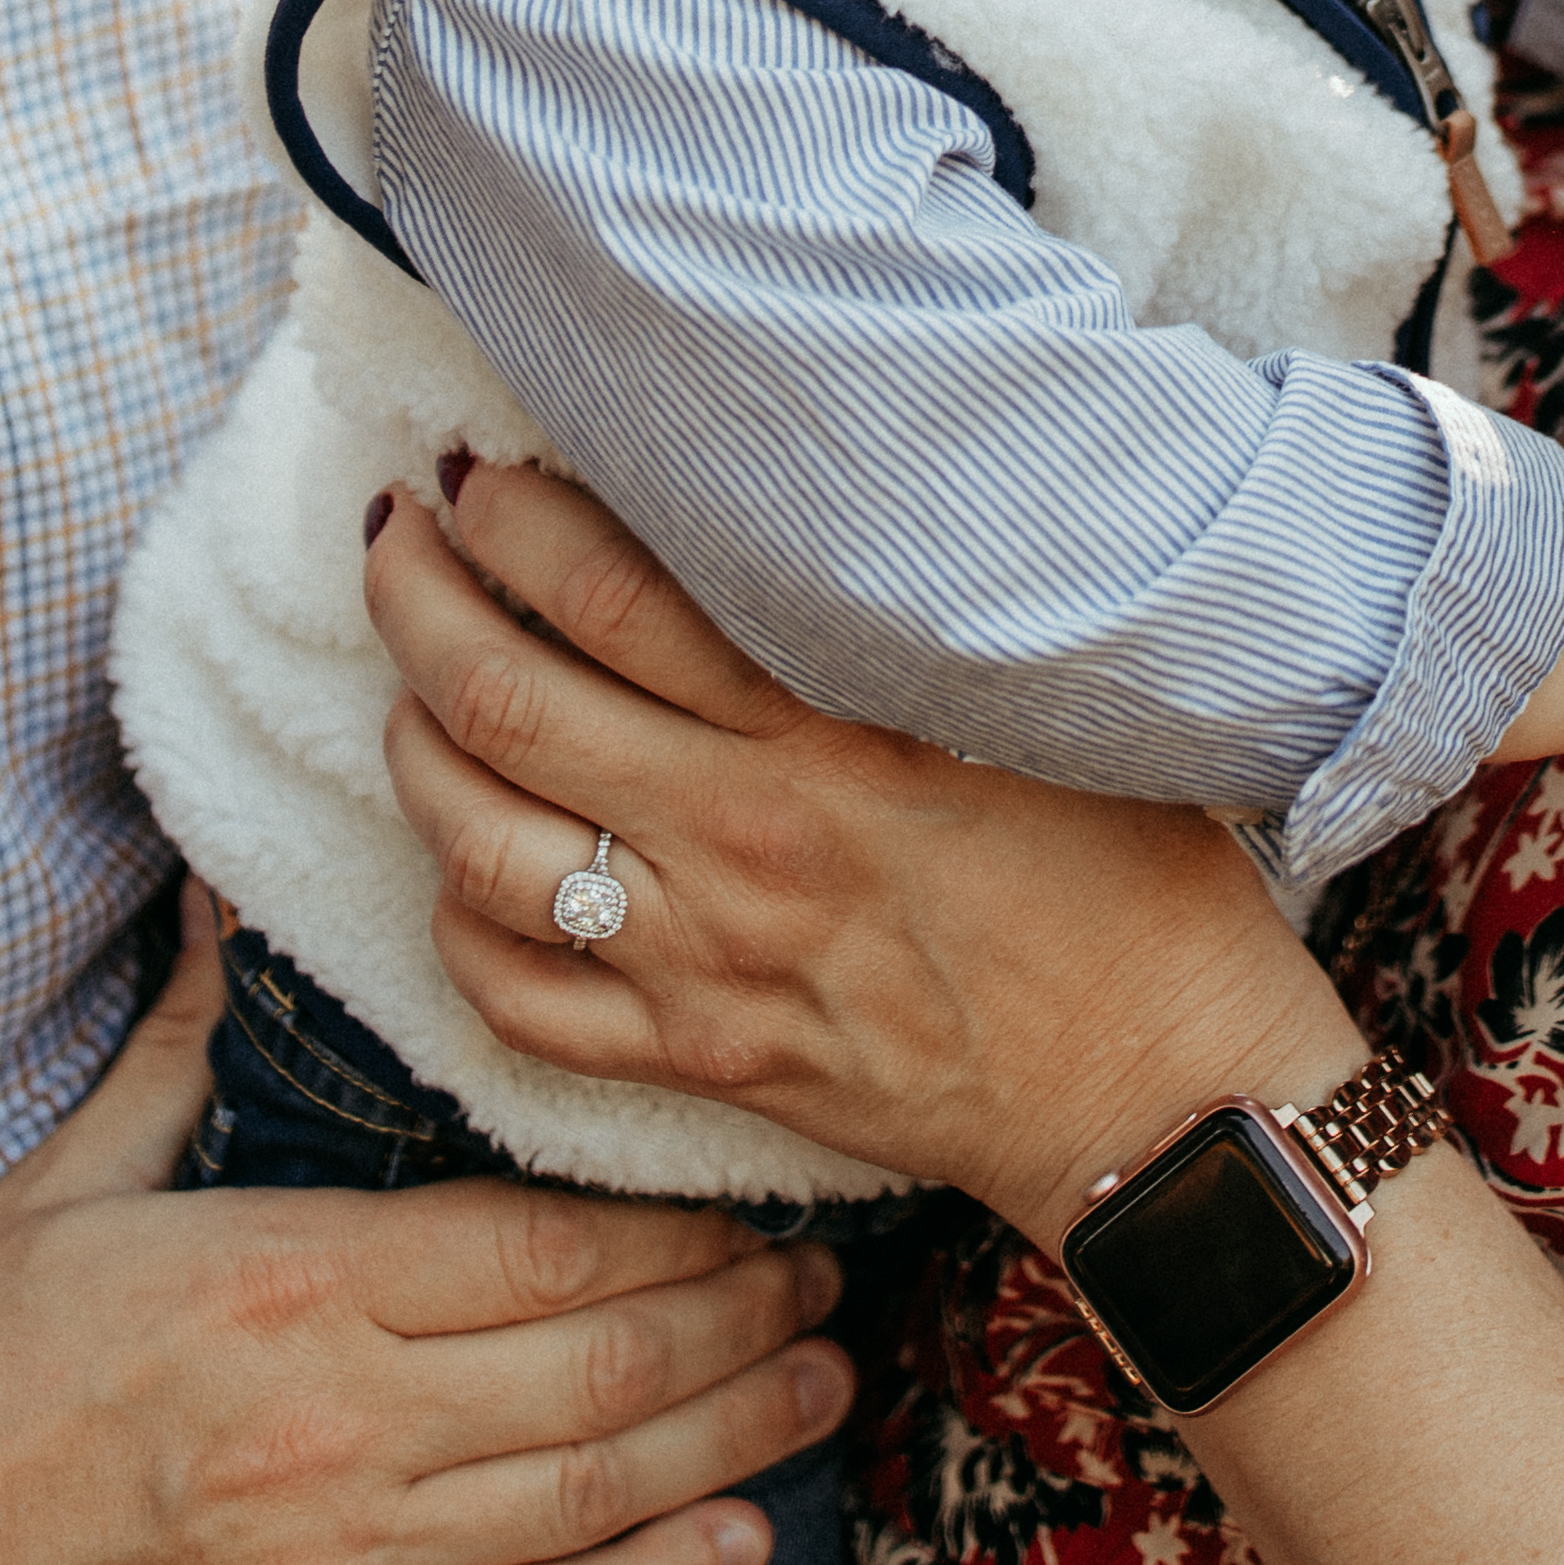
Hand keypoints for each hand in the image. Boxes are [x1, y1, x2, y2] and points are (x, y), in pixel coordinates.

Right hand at [0, 895, 855, 1564]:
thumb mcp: (64, 1182)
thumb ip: (183, 1043)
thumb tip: (227, 895)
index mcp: (284, 1279)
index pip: (540, 1238)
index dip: (672, 1221)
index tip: (748, 1193)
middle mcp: (338, 1424)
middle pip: (603, 1363)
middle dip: (737, 1316)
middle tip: (827, 1277)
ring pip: (594, 1497)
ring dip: (732, 1440)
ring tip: (821, 1386)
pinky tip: (736, 1547)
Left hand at [363, 461, 1358, 1239]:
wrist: (1166, 1097)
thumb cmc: (1141, 880)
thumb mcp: (1049, 703)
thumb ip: (918, 614)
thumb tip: (829, 492)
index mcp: (833, 727)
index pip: (610, 590)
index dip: (511, 514)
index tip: (476, 467)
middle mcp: (745, 837)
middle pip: (504, 699)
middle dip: (416, 599)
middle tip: (397, 537)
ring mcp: (707, 961)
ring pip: (478, 845)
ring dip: (413, 750)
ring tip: (411, 688)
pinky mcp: (703, 1061)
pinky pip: (517, 1000)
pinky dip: (457, 928)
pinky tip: (462, 871)